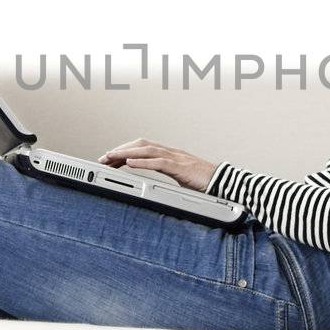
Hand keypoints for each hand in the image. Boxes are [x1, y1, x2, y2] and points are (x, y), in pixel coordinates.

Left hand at [98, 137, 217, 193]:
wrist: (225, 183)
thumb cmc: (205, 183)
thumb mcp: (181, 180)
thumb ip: (167, 179)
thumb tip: (152, 185)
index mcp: (170, 155)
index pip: (143, 147)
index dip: (125, 150)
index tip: (110, 158)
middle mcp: (171, 153)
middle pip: (141, 144)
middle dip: (121, 149)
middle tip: (104, 158)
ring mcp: (176, 158)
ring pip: (147, 149)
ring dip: (126, 153)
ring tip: (111, 157)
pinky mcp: (181, 167)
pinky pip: (159, 162)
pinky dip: (142, 161)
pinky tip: (130, 163)